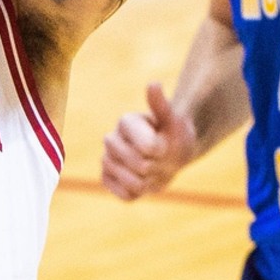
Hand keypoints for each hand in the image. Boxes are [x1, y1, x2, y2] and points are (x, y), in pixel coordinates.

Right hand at [101, 83, 196, 201]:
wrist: (169, 153)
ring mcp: (106, 159)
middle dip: (157, 166)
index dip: (161, 151)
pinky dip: (139, 192)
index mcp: (125, 122)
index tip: (164, 144)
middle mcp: (111, 139)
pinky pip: (125, 195)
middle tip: (159, 158)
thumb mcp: (173, 120)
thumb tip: (153, 84)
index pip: (147, 147)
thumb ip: (161, 105)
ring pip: (133, 183)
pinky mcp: (105, 179)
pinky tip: (141, 180)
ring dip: (149, 181)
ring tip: (151, 169)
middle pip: (140, 166)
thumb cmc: (173, 134)